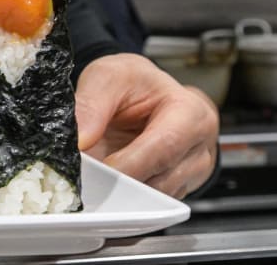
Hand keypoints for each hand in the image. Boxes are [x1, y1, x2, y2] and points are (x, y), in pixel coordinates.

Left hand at [74, 53, 218, 198]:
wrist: (143, 92)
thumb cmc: (134, 83)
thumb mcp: (108, 76)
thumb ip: (92, 104)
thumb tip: (80, 138)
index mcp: (190, 113)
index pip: (164, 146)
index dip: (130, 162)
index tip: (100, 168)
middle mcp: (198, 147)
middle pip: (162, 178)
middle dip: (122, 181)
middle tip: (90, 175)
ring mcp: (191, 173)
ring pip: (156, 198)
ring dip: (123, 192)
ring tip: (97, 174)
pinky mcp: (176, 188)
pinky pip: (152, 204)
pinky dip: (128, 196)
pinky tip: (109, 181)